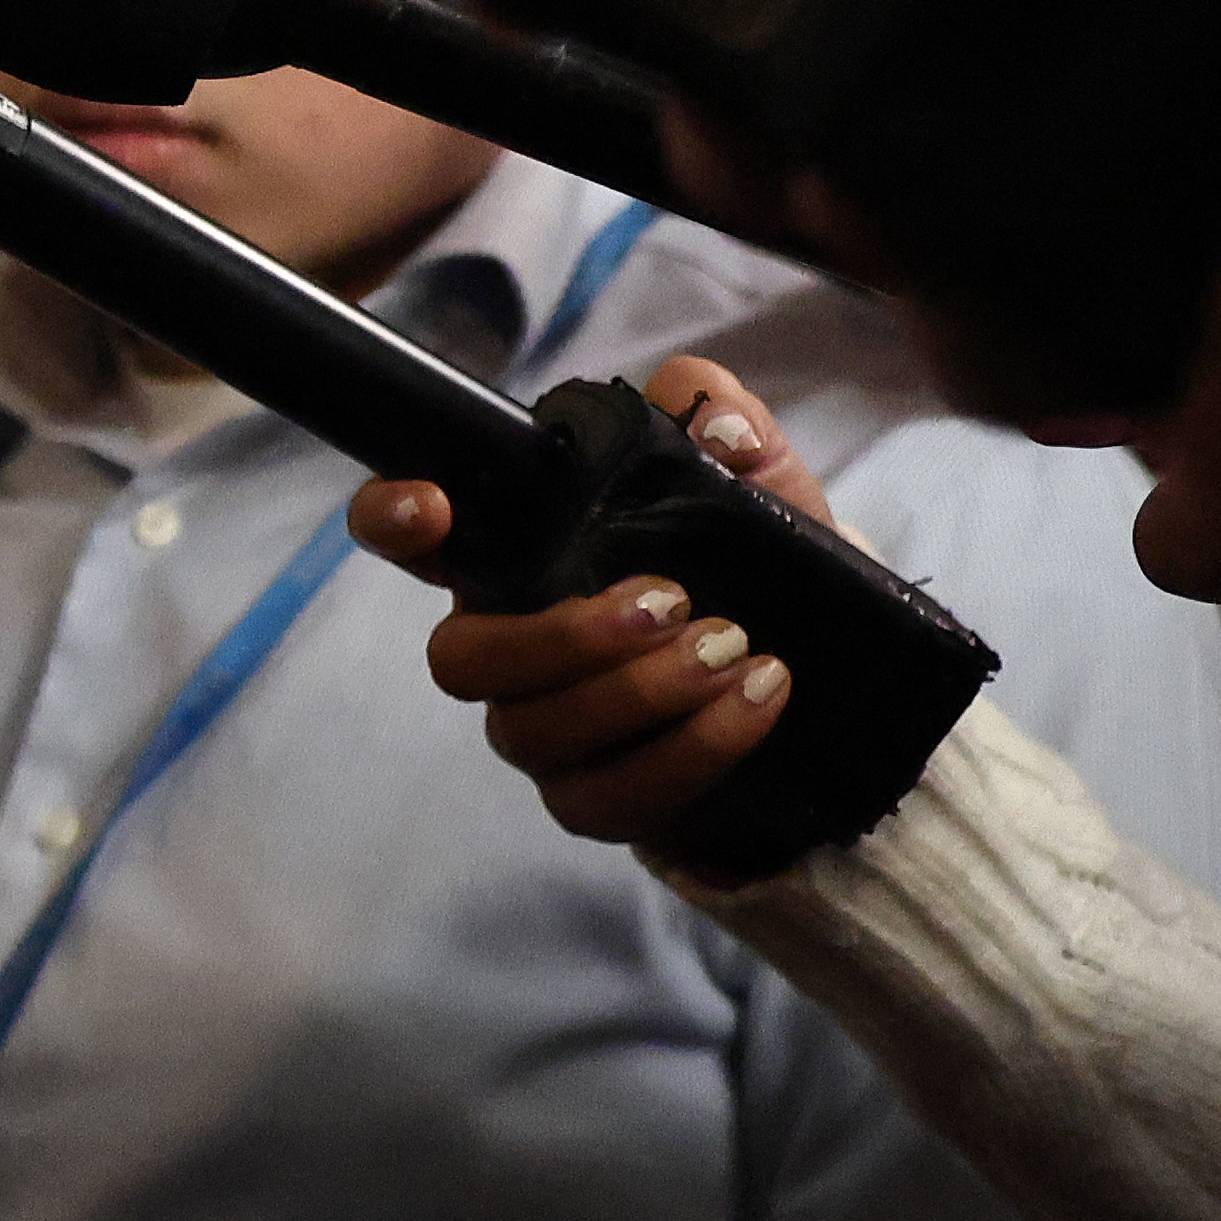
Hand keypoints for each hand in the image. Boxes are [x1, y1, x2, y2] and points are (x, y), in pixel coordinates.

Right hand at [356, 356, 820, 873]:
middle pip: (460, 661)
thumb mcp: (762, 494)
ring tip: (732, 649)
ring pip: (534, 732)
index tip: (434, 507)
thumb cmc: (759, 583)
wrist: (826, 696)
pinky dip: (690, 749)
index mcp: (519, 563)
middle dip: (560, 636)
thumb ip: (736, 433)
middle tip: (670, 602)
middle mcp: (510, 653)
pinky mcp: (599, 802)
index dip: (394, 521)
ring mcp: (547, 736)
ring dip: (639, 692)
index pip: (420, 543)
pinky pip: (611, 798)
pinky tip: (755, 699)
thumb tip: (714, 418)